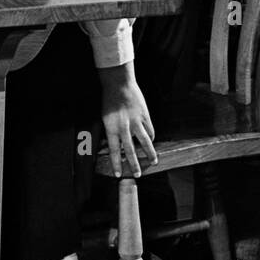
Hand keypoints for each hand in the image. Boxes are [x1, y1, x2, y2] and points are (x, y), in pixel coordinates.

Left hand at [98, 62, 156, 177]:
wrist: (119, 84)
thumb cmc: (109, 100)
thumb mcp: (105, 118)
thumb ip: (112, 132)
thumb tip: (116, 146)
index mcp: (112, 129)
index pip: (114, 151)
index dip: (116, 164)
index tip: (118, 174)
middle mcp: (124, 128)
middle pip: (130, 151)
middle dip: (134, 165)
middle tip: (137, 175)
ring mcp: (136, 122)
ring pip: (144, 142)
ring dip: (149, 154)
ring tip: (153, 162)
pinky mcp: (144, 116)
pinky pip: (150, 130)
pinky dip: (151, 138)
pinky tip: (152, 142)